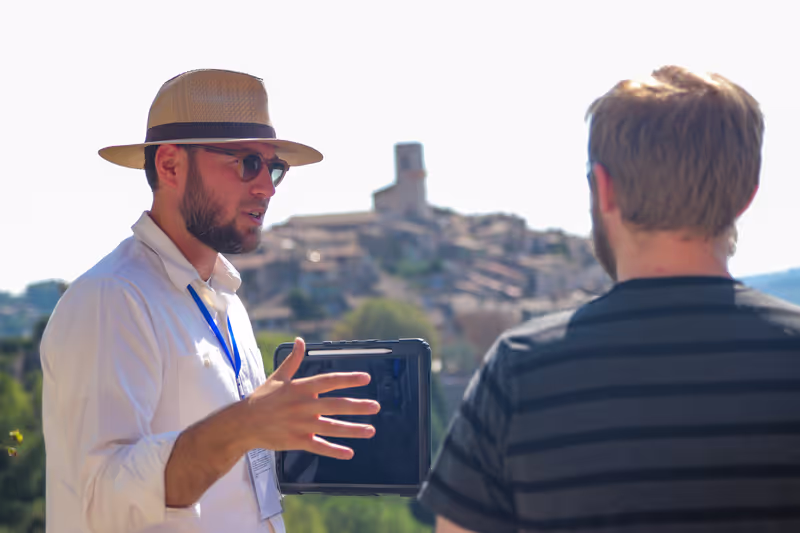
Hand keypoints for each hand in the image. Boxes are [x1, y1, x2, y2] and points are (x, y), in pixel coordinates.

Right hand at [244, 337, 379, 459]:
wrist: (244, 423)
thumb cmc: (262, 399)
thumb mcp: (278, 376)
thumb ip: (293, 360)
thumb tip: (299, 340)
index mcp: (300, 388)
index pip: (329, 381)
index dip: (348, 379)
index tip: (366, 378)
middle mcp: (303, 406)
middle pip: (335, 405)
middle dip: (357, 406)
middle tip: (375, 407)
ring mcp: (301, 425)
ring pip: (331, 427)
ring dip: (352, 430)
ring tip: (370, 430)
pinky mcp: (297, 441)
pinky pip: (319, 446)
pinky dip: (334, 450)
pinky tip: (349, 453)